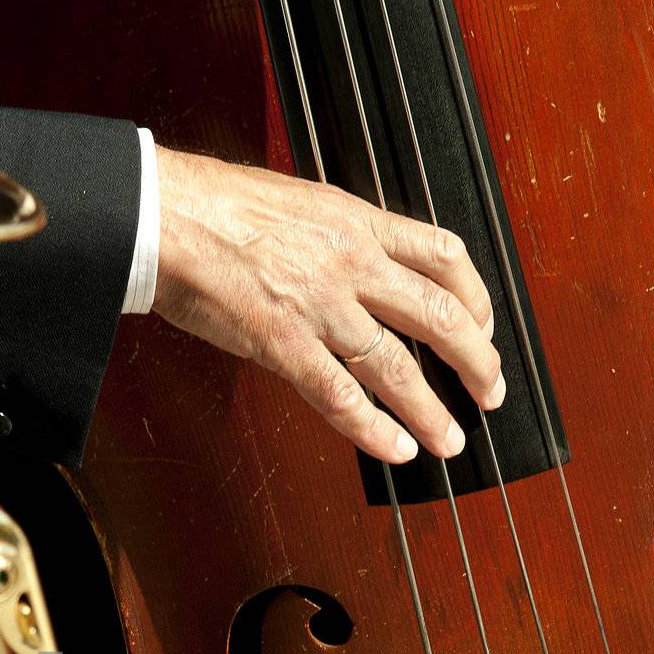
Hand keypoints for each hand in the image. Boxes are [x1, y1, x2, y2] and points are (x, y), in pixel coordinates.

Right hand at [152, 147, 503, 462]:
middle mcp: (351, 263)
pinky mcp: (283, 343)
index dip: (477, 298)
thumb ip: (336, 240)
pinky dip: (374, 429)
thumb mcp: (298, 204)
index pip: (444, 256)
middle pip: (440, 316)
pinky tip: (396, 449)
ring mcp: (320, 306)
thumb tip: (356, 271)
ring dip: (433, 411)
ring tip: (451, 440)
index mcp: (356, 222)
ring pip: (398, 366)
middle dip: (477, 362)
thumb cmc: (213, 208)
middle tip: (491, 393)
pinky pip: (341, 397)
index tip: (484, 326)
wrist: (163, 214)